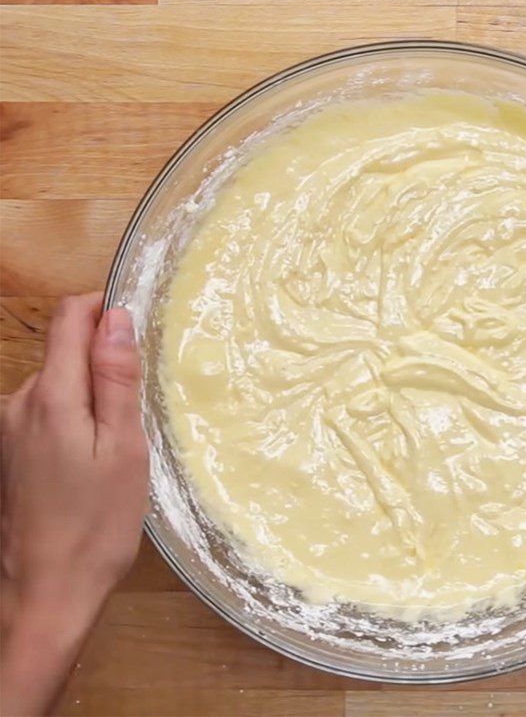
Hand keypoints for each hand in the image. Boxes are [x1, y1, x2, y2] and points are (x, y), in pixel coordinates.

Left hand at [0, 293, 148, 715]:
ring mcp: (8, 428)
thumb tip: (116, 317)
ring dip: (91, 393)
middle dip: (103, 361)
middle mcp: (18, 403)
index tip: (138, 324)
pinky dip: (75, 416)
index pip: (69, 318)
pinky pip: (47, 410)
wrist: (47, 591)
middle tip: (139, 407)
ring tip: (118, 440)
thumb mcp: (124, 448)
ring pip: (58, 382)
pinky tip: (93, 457)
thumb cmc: (98, 522)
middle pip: (64, 351)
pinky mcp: (9, 450)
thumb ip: (117, 379)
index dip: (103, 307)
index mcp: (51, 397)